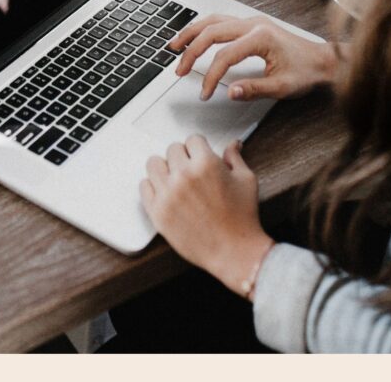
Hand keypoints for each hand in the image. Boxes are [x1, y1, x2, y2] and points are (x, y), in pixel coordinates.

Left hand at [140, 135, 274, 297]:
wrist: (233, 251)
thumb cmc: (242, 218)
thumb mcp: (246, 180)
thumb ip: (234, 158)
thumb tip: (233, 144)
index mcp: (206, 164)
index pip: (192, 139)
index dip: (199, 148)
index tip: (200, 155)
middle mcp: (184, 176)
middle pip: (172, 149)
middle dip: (183, 157)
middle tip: (191, 170)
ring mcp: (167, 194)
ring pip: (154, 163)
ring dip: (165, 168)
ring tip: (175, 179)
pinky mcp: (157, 212)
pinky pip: (144, 186)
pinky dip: (153, 186)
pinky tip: (166, 192)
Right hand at [169, 14, 337, 101]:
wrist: (323, 60)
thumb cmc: (307, 72)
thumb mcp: (282, 87)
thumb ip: (254, 89)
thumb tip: (230, 92)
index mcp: (261, 37)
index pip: (224, 56)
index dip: (211, 76)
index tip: (205, 93)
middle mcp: (254, 24)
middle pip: (212, 32)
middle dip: (191, 51)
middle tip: (179, 70)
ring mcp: (252, 21)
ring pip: (213, 21)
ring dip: (192, 33)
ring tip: (175, 46)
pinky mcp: (252, 24)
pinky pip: (221, 21)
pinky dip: (204, 28)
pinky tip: (194, 37)